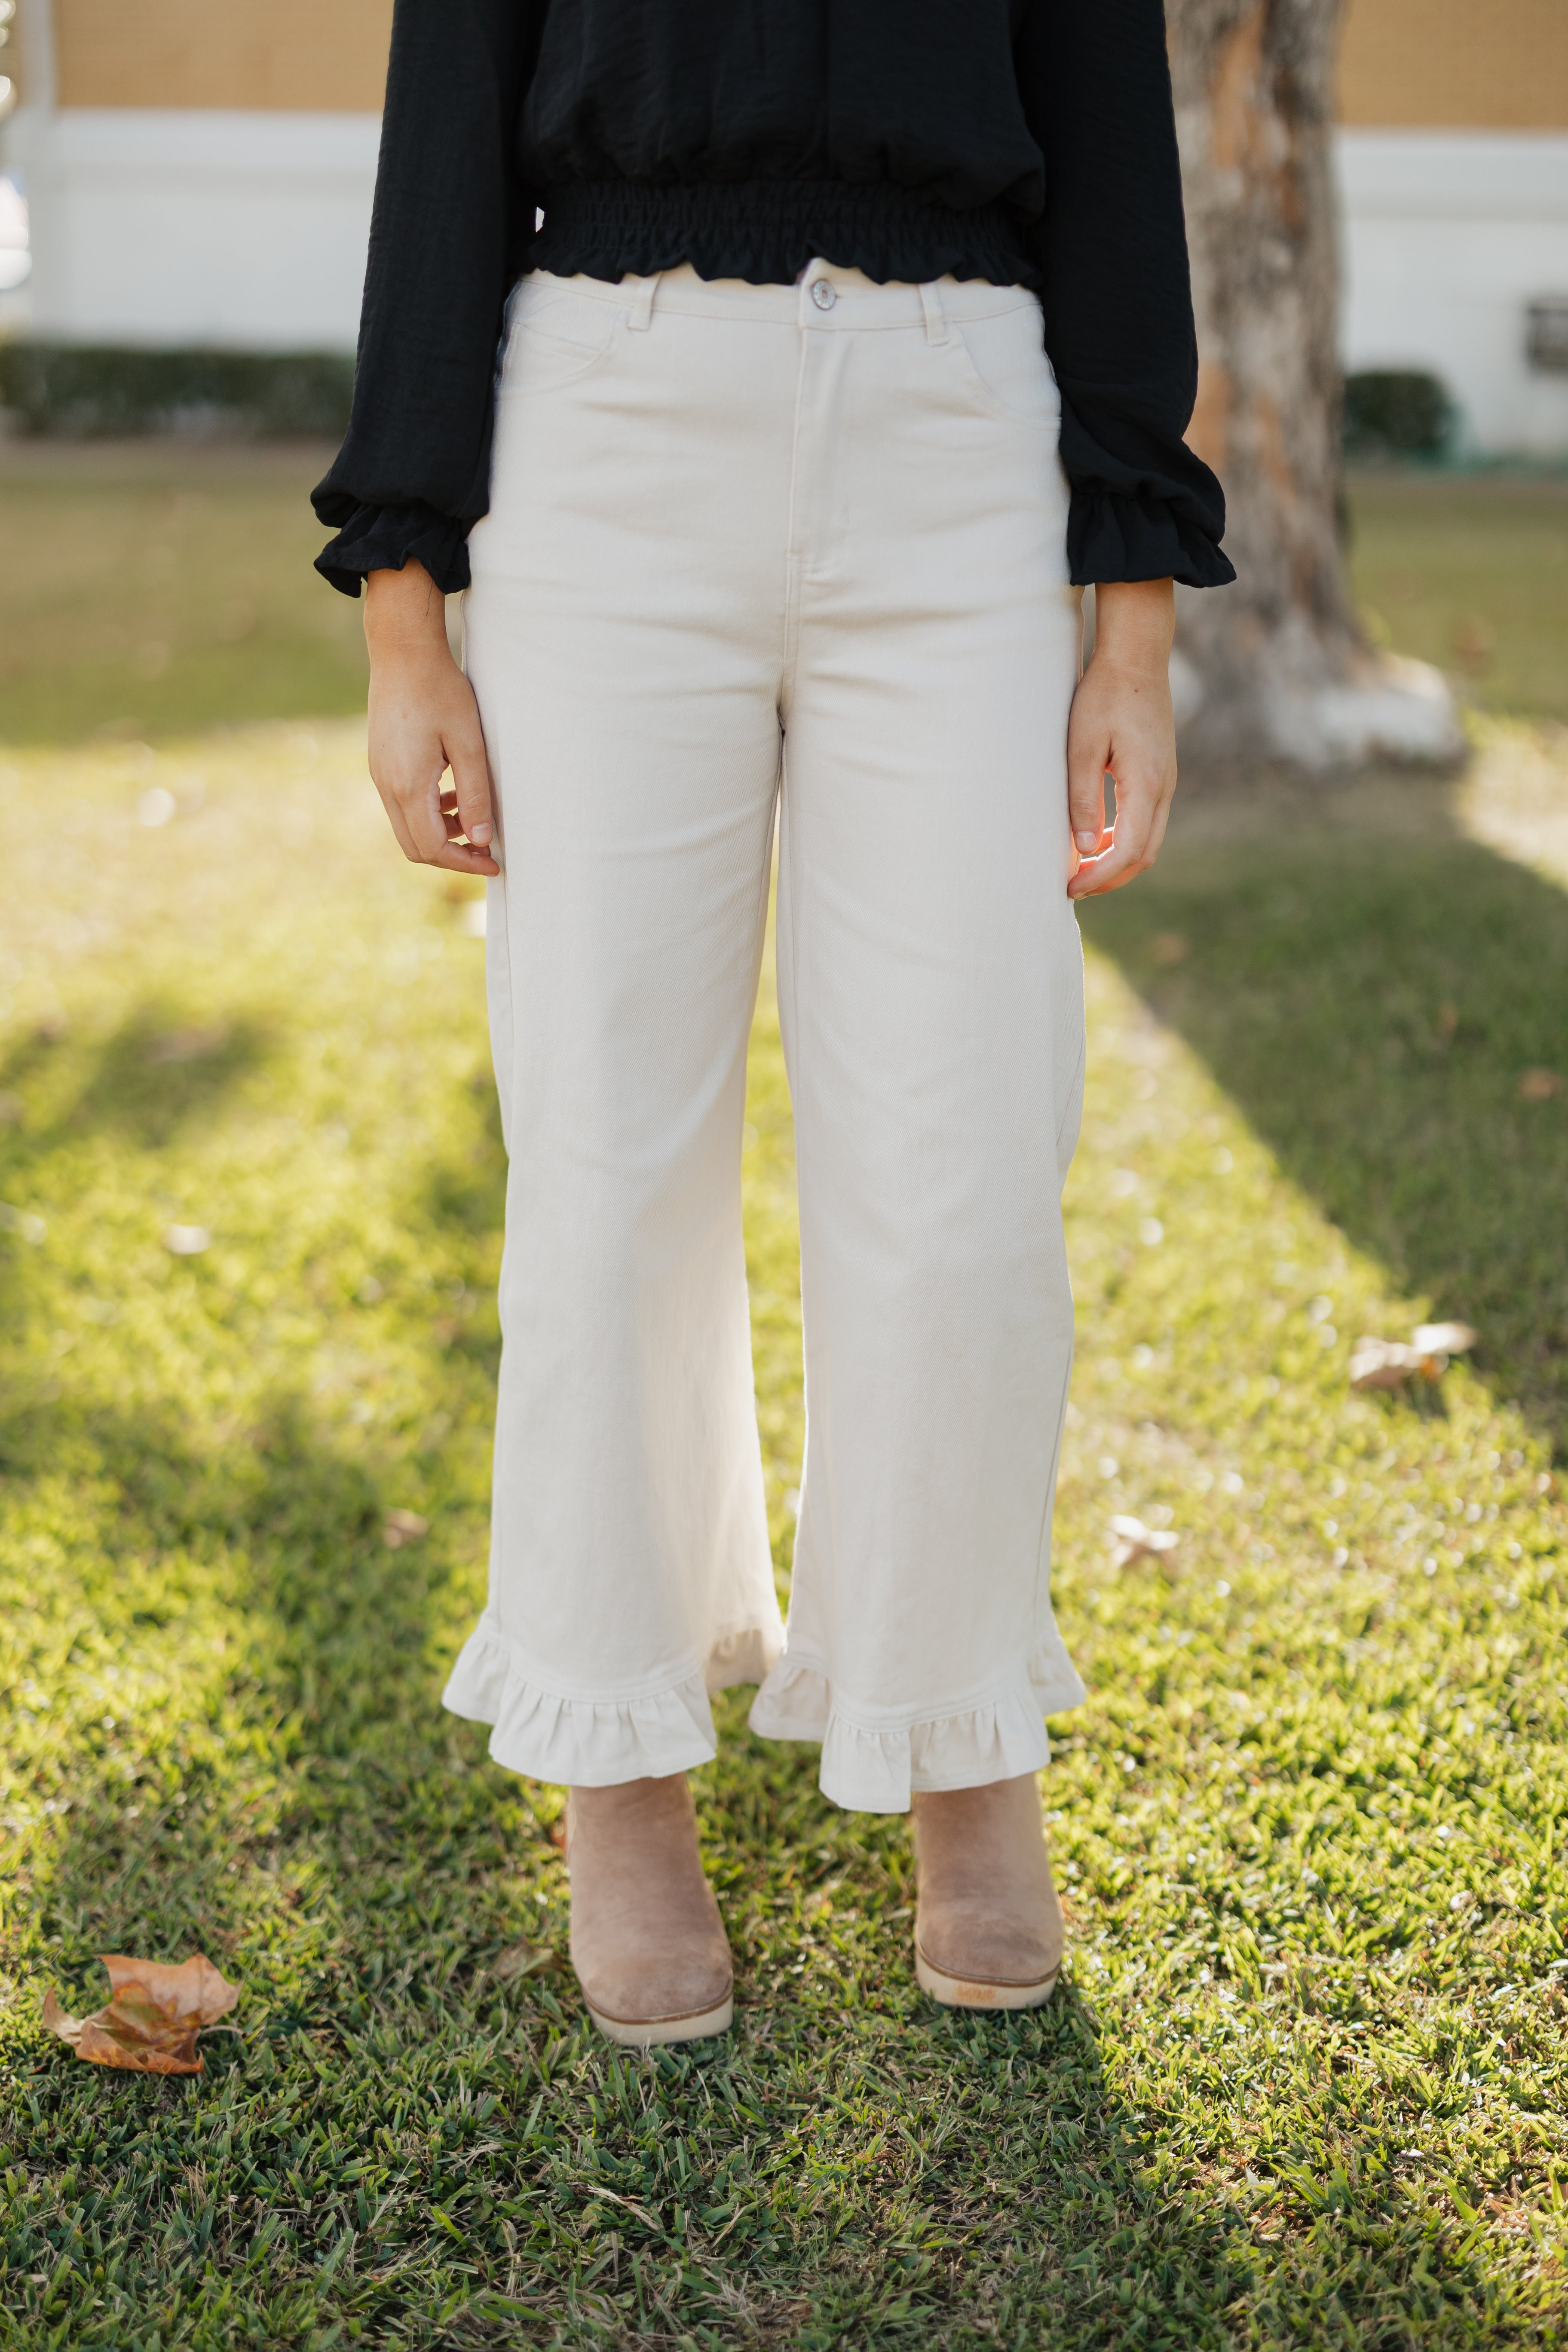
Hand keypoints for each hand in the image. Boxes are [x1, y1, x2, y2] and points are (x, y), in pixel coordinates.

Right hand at [364, 560, 498, 876]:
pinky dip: (428, 813)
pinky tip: (452, 792)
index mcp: (408, 784)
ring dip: (441, 834)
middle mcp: (386, 786)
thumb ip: (475, 794)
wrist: (402, 652)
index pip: (432, 847)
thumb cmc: (440, 691)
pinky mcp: (380, 764)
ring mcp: (378, 775)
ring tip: (472, 816)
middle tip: (484, 850)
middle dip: (451, 857)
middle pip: (415, 847)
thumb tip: (481, 841)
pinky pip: (402, 806)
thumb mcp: (468, 743)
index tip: (494, 863)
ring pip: (407, 828)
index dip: (465, 863)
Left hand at [1065, 577, 1176, 899]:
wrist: (1136, 659)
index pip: (1128, 851)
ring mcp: (1166, 782)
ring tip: (1080, 869)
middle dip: (1109, 878)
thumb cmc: (1103, 697)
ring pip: (1147, 842)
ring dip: (1116, 861)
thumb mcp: (1082, 747)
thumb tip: (1084, 850)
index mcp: (1146, 784)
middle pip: (1143, 855)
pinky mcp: (1160, 775)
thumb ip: (1084, 799)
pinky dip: (1123, 839)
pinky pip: (1146, 821)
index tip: (1069, 888)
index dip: (1099, 877)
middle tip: (1072, 887)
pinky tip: (1095, 837)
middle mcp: (1163, 788)